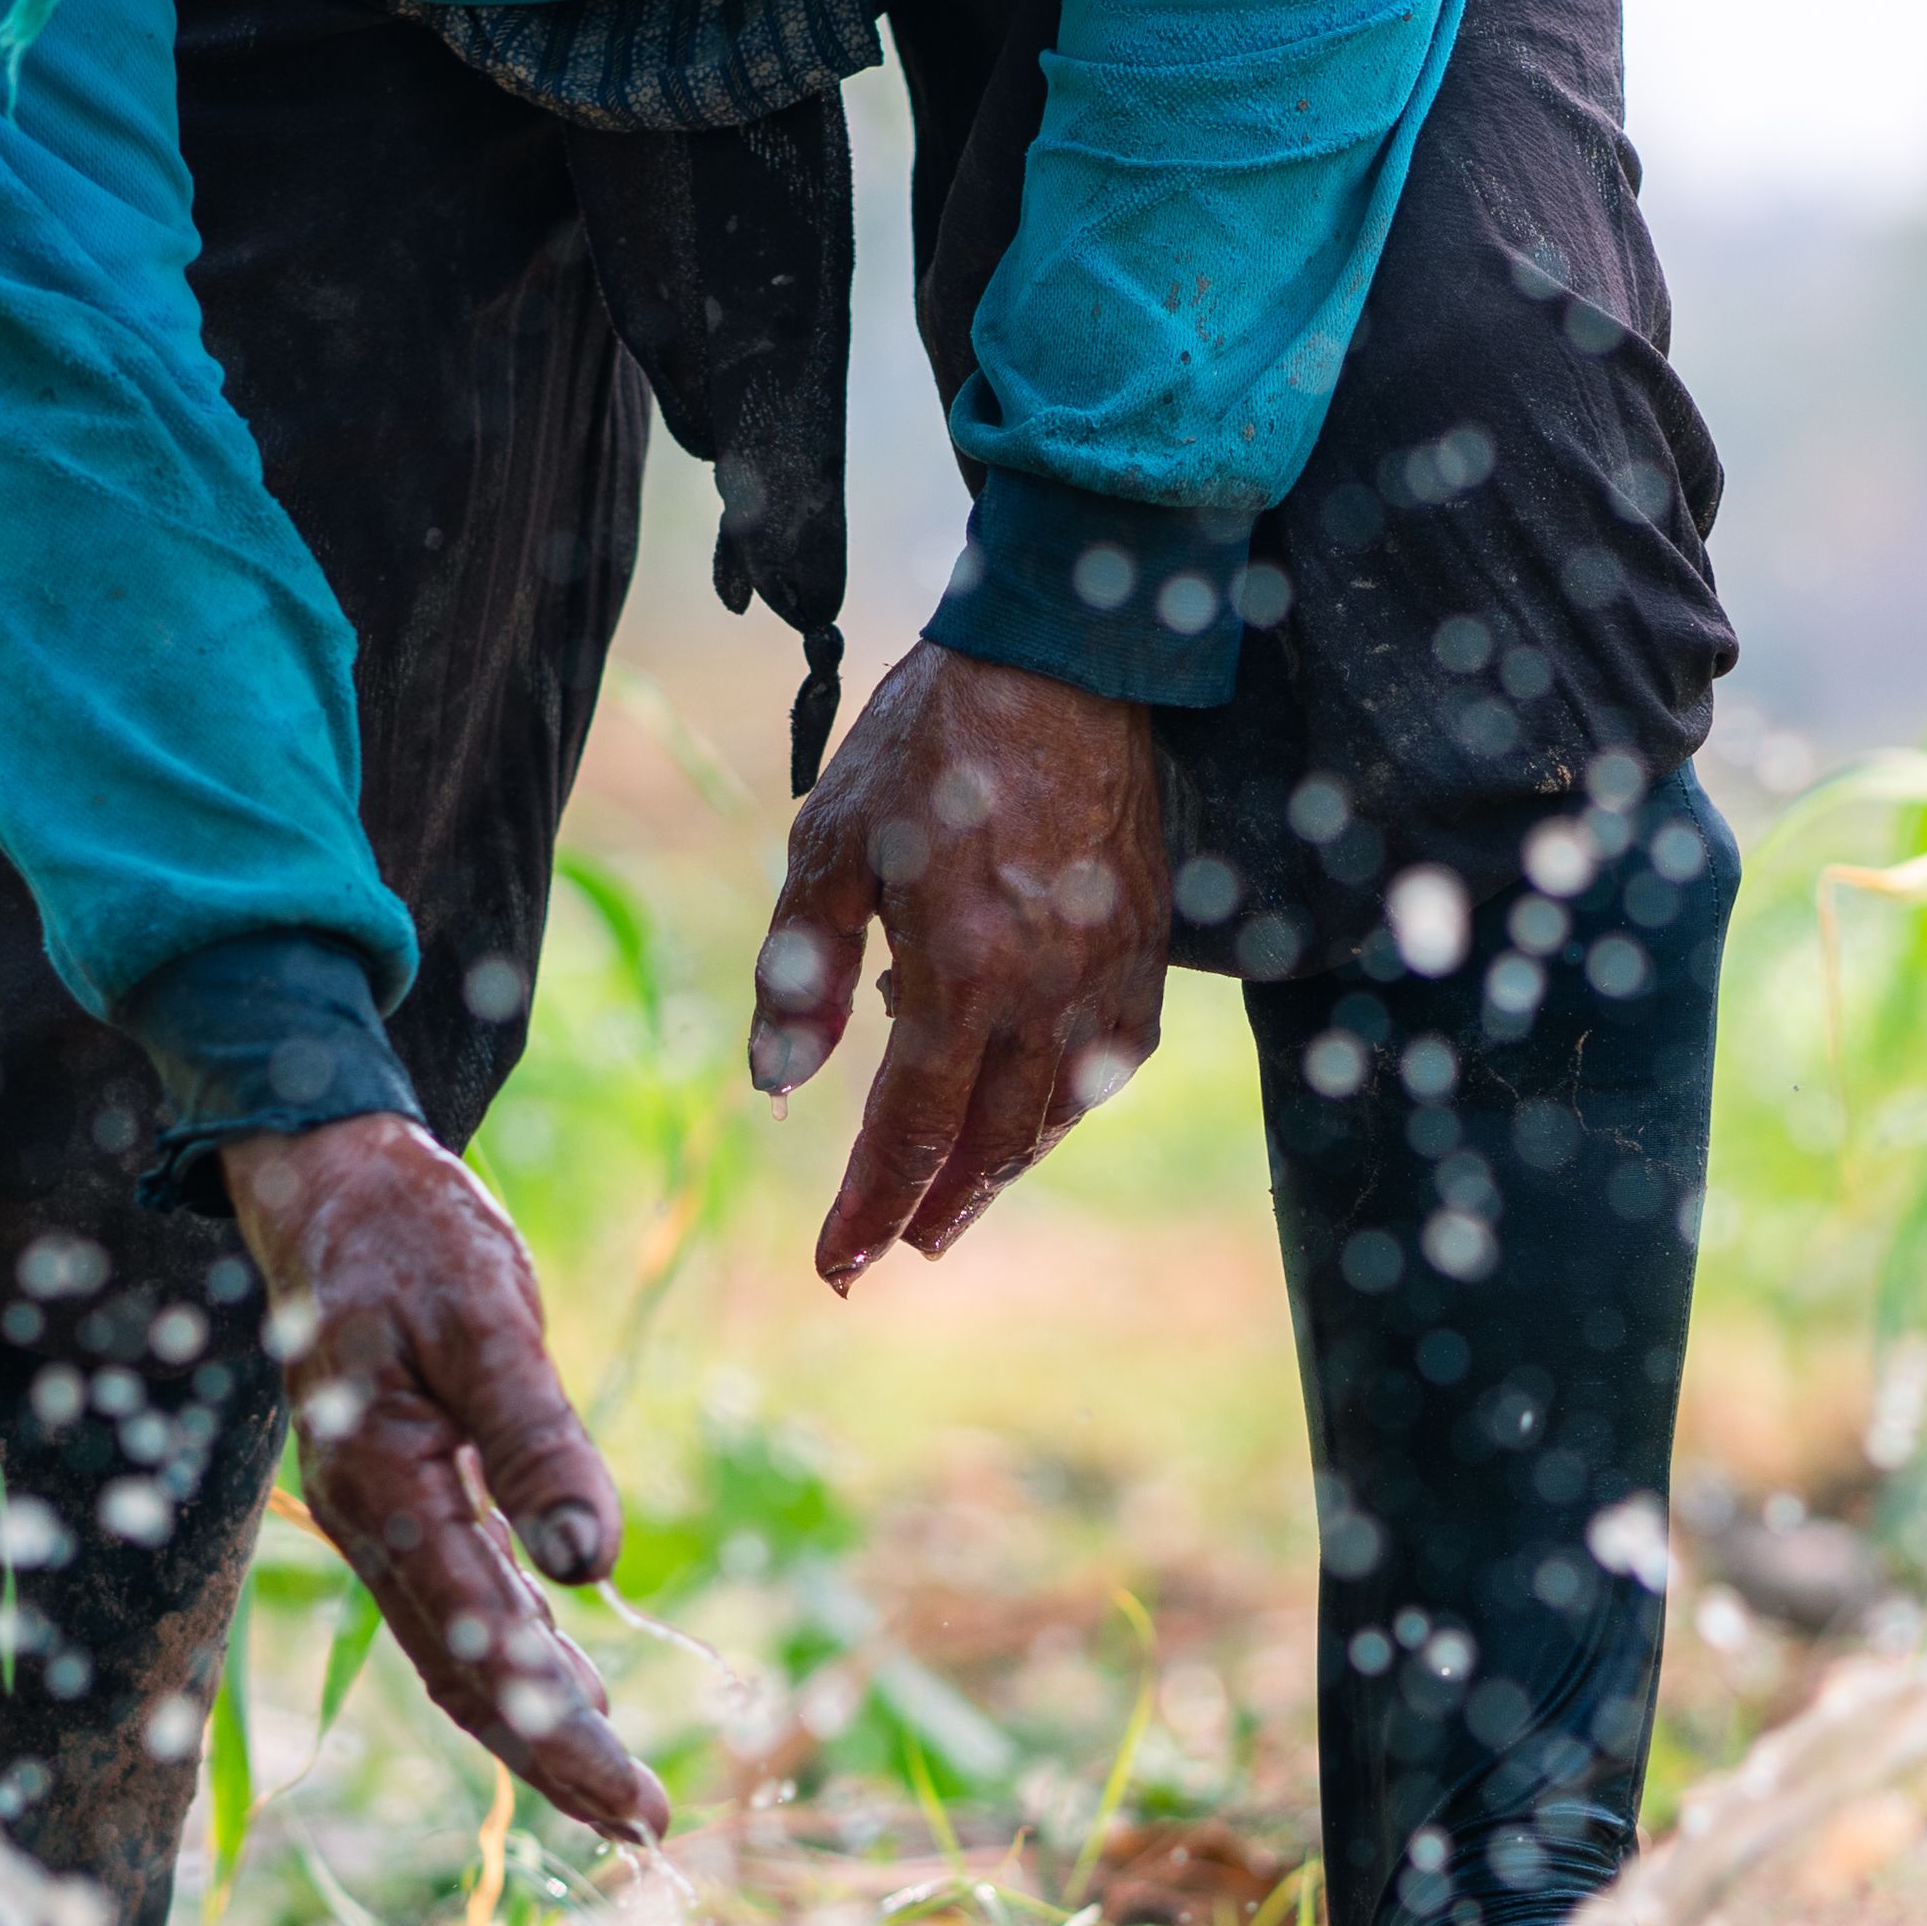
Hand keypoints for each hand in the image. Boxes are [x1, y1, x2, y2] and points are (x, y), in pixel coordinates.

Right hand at [218, 1115, 670, 1841]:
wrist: (325, 1172)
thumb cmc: (405, 1231)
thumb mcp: (485, 1317)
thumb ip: (535, 1440)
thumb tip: (592, 1565)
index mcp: (384, 1489)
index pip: (479, 1648)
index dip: (555, 1738)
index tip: (631, 1804)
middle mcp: (374, 1521)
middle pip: (467, 1675)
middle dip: (554, 1757)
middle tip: (644, 1830)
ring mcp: (386, 1511)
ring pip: (464, 1646)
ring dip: (541, 1718)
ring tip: (619, 1791)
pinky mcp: (409, 1489)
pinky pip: (465, 1595)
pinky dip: (521, 1649)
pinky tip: (572, 1680)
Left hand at [748, 642, 1170, 1286]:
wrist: (1067, 658)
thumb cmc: (934, 739)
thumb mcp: (832, 842)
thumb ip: (802, 972)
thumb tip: (776, 1083)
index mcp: (963, 972)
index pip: (911, 1131)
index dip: (870, 1208)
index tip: (837, 1267)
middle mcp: (1049, 992)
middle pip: (989, 1142)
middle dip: (936, 1206)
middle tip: (894, 1249)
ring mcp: (1111, 972)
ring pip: (1057, 1112)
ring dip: (1001, 1166)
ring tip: (954, 1197)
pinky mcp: (1150, 943)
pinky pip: (1112, 1059)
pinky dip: (1065, 1103)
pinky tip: (1032, 1105)